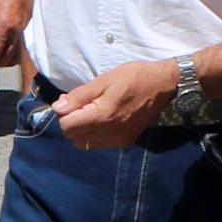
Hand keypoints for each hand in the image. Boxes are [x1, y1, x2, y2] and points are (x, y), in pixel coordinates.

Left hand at [46, 59, 179, 147]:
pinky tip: (102, 120)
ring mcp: (118, 140)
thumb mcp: (103, 80)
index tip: (71, 101)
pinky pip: (100, 144)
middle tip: (80, 105)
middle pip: (74, 137)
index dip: (64, 113)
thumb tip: (58, 107)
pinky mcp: (126, 142)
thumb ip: (79, 96)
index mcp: (102, 116)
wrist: (163, 86)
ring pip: (85, 144)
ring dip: (81, 131)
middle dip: (71, 123)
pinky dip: (94, 135)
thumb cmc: (133, 77)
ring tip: (90, 113)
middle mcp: (109, 133)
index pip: (67, 126)